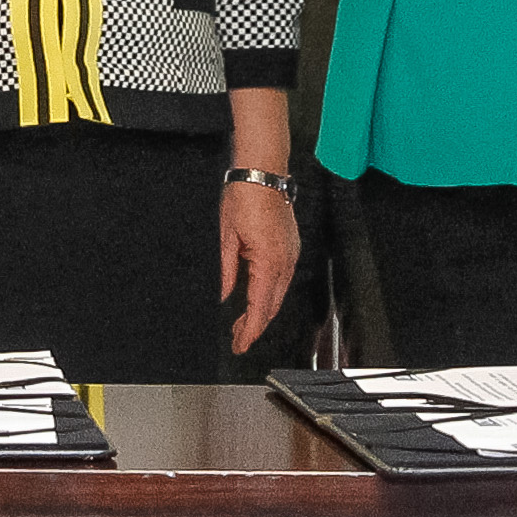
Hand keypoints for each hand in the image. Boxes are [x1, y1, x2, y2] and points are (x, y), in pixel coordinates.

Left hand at [221, 179, 301, 353]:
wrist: (262, 172)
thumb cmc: (243, 197)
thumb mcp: (226, 236)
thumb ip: (228, 271)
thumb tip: (225, 295)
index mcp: (268, 260)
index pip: (260, 306)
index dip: (250, 330)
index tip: (240, 344)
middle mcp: (285, 261)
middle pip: (272, 305)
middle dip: (255, 325)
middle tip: (238, 339)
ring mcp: (291, 254)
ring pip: (279, 293)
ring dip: (263, 310)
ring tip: (243, 323)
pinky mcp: (291, 247)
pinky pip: (282, 279)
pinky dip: (270, 293)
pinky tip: (257, 298)